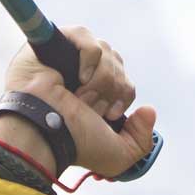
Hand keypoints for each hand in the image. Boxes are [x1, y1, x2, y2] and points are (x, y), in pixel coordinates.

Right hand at [0, 26, 158, 178]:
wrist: (45, 132)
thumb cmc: (76, 144)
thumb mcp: (118, 156)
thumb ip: (142, 141)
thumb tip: (149, 110)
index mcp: (97, 95)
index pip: (125, 82)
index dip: (123, 96)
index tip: (109, 116)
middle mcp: (85, 75)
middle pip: (118, 65)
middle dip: (111, 90)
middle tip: (91, 109)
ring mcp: (70, 56)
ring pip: (107, 52)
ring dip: (100, 80)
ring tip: (81, 97)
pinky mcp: (56, 41)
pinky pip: (87, 38)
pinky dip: (89, 59)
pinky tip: (79, 77)